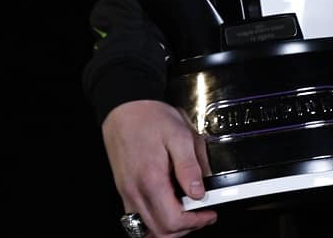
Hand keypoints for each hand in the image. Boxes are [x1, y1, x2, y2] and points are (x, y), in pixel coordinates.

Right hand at [102, 99, 216, 236]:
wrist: (124, 107)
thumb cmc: (150, 118)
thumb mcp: (180, 134)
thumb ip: (191, 166)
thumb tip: (199, 192)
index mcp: (151, 179)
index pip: (172, 221)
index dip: (195, 222)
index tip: (209, 213)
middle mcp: (136, 192)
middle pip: (160, 232)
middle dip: (185, 228)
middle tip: (201, 214)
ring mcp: (127, 193)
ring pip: (148, 230)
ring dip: (170, 228)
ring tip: (186, 211)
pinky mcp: (124, 190)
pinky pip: (138, 219)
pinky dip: (156, 221)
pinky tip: (169, 205)